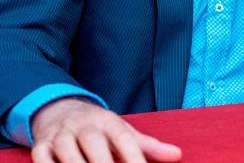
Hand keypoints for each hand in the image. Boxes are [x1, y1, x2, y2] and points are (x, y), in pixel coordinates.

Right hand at [31, 97, 181, 162]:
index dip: (134, 158)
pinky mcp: (41, 145)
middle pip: (95, 145)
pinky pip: (42, 159)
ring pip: (68, 154)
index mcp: (107, 120)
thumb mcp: (122, 131)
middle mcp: (84, 124)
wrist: (60, 110)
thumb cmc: (99, 129)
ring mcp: (61, 134)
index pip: (123, 138)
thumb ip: (148, 146)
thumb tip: (177, 155)